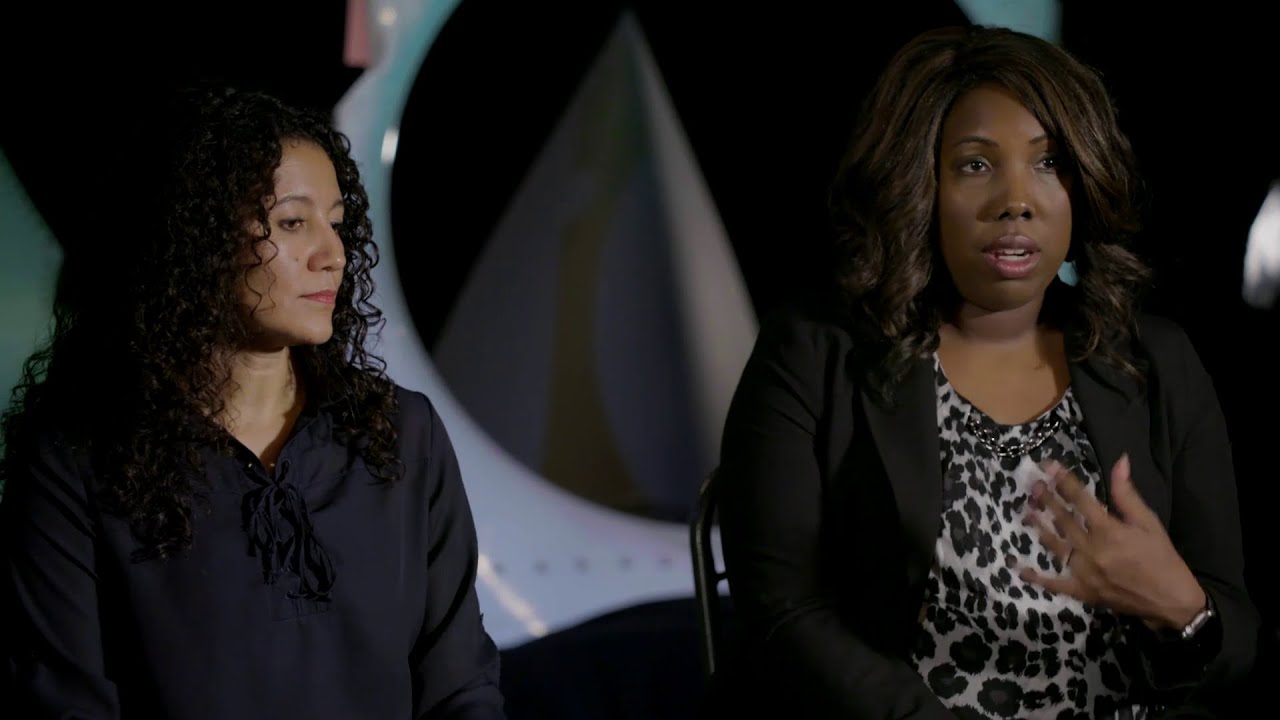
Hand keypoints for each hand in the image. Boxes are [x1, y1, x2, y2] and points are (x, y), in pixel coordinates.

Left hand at [1019, 454, 1205, 630]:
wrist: (1171, 601)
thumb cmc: (1162, 558)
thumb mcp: (1149, 522)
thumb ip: (1127, 494)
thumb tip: (1120, 461)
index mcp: (1109, 531)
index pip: (1080, 500)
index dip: (1064, 481)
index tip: (1049, 466)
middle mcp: (1092, 550)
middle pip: (1063, 520)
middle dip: (1047, 500)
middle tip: (1033, 485)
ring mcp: (1084, 572)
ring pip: (1055, 546)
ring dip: (1039, 528)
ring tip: (1026, 512)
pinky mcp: (1082, 592)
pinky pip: (1054, 584)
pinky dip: (1036, 577)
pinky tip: (1018, 567)